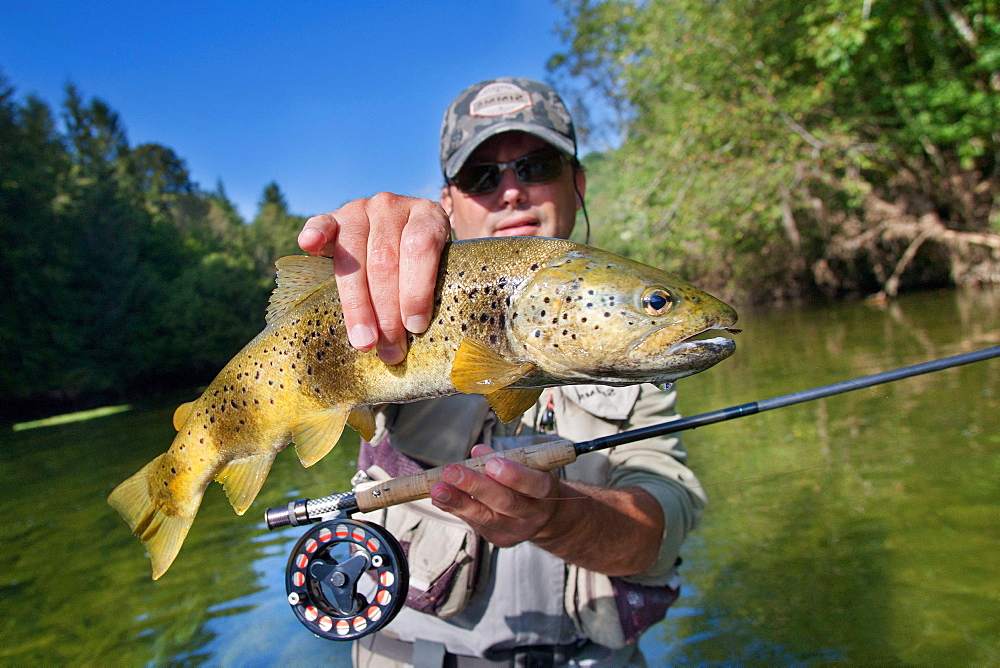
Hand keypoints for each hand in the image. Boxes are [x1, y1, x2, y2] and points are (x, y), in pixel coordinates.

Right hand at [298, 193, 450, 363]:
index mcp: (427, 215)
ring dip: (358, 305)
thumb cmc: (424, 266)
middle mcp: (392, 207)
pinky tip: (309, 245)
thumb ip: (437, 291)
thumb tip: (430, 341)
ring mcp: (361, 209)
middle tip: (390, 349)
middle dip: (387, 312)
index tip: (415, 326)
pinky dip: (315, 234)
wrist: (401, 236)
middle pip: (385, 261)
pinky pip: (323, 223)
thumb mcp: (440, 270)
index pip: (421, 248)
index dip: (417, 289)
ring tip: (364, 341)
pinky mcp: (335, 217)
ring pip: (353, 258)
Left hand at [429, 444, 561, 546]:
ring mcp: (517, 530)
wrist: (544, 516)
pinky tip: (440, 500)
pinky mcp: (501, 539)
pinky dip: (456, 510)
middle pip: (505, 502)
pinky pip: (476, 524)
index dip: (513, 475)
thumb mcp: (527, 465)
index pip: (532, 484)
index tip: (491, 464)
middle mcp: (533, 514)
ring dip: (458, 501)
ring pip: (486, 517)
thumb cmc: (531, 482)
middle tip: (451, 472)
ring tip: (437, 489)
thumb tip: (478, 452)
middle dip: (475, 486)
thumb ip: (504, 457)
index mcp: (545, 490)